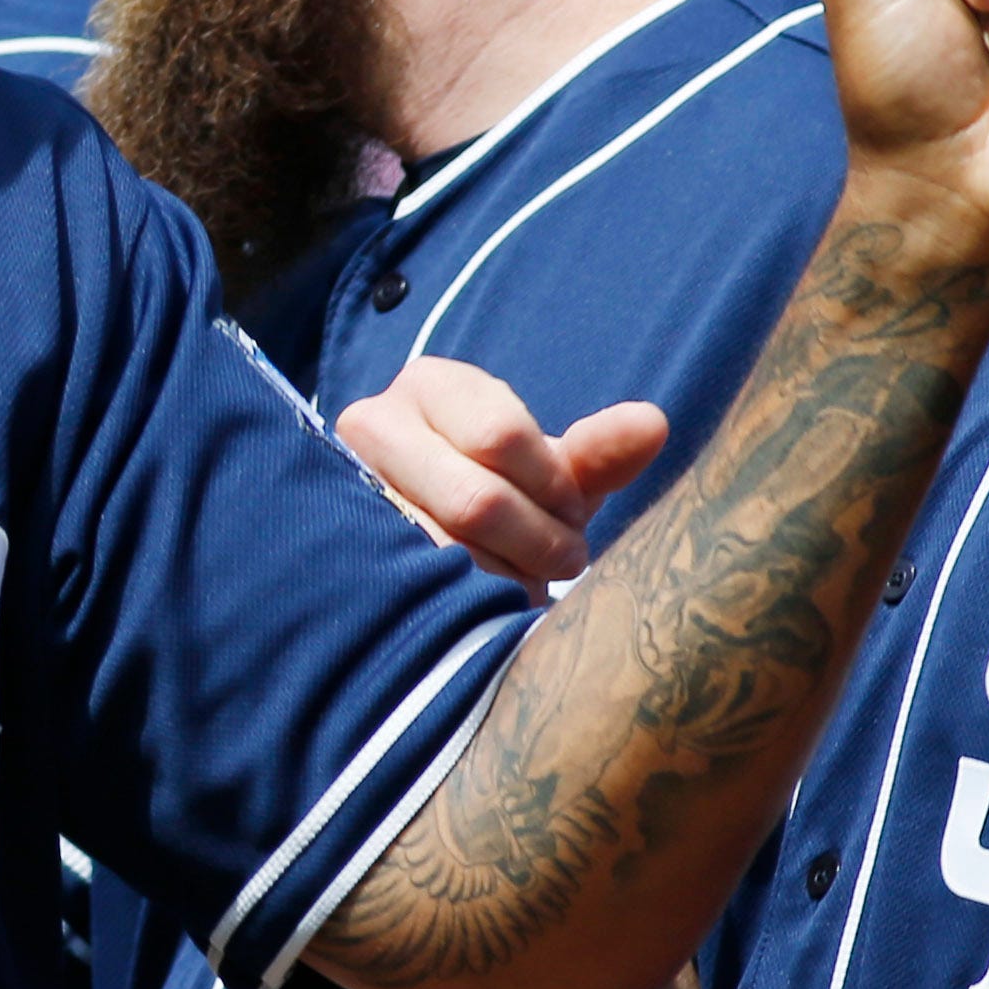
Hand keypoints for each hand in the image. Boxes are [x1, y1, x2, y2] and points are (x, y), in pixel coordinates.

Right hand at [338, 360, 668, 584]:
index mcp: (431, 385)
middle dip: (536, 543)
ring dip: (502, 580)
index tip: (575, 515)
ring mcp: (344, 487)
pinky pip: (410, 586)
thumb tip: (653, 425)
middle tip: (563, 561)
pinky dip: (460, 601)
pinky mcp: (335, 546)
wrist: (414, 538)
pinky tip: (481, 602)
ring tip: (524, 583)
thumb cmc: (502, 495)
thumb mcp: (550, 473)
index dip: (554, 489)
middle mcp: (371, 424)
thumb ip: (598, 452)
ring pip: (442, 552)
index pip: (501, 435)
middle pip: (474, 500)